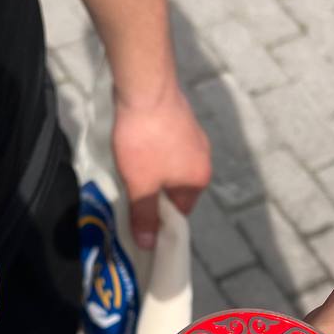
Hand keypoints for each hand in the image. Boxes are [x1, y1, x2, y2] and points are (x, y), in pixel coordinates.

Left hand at [112, 76, 210, 248]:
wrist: (145, 87)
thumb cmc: (145, 141)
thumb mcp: (140, 186)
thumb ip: (145, 217)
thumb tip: (149, 245)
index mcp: (198, 180)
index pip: (180, 212)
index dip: (158, 218)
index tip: (137, 216)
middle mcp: (203, 159)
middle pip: (176, 188)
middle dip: (154, 191)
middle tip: (129, 189)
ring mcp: (195, 136)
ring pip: (171, 165)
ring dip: (152, 169)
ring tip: (129, 164)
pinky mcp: (183, 119)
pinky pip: (168, 145)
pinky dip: (153, 149)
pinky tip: (136, 144)